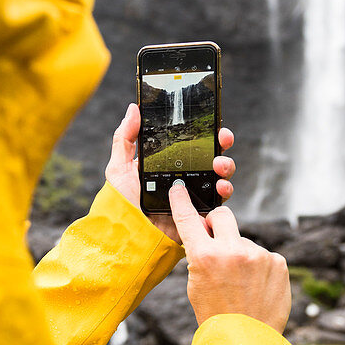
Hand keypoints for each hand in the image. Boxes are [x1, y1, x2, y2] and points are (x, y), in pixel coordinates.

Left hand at [105, 103, 235, 243]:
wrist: (130, 236)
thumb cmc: (121, 204)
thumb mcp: (119, 168)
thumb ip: (124, 138)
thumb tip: (133, 109)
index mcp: (167, 163)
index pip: (190, 143)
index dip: (205, 132)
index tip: (213, 123)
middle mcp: (183, 177)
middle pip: (210, 155)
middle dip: (222, 145)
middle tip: (222, 139)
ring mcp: (193, 194)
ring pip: (219, 175)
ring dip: (226, 166)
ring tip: (219, 166)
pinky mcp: (200, 212)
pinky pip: (219, 200)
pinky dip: (225, 191)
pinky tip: (221, 187)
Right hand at [168, 181, 290, 332]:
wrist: (246, 341)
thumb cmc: (216, 315)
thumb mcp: (196, 284)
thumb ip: (201, 256)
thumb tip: (208, 235)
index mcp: (205, 256)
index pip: (189, 219)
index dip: (182, 201)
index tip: (179, 188)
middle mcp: (232, 250)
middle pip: (222, 216)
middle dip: (216, 224)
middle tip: (216, 240)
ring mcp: (258, 255)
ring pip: (244, 241)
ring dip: (241, 255)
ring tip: (242, 285)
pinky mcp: (278, 262)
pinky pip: (264, 256)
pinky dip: (260, 267)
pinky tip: (257, 287)